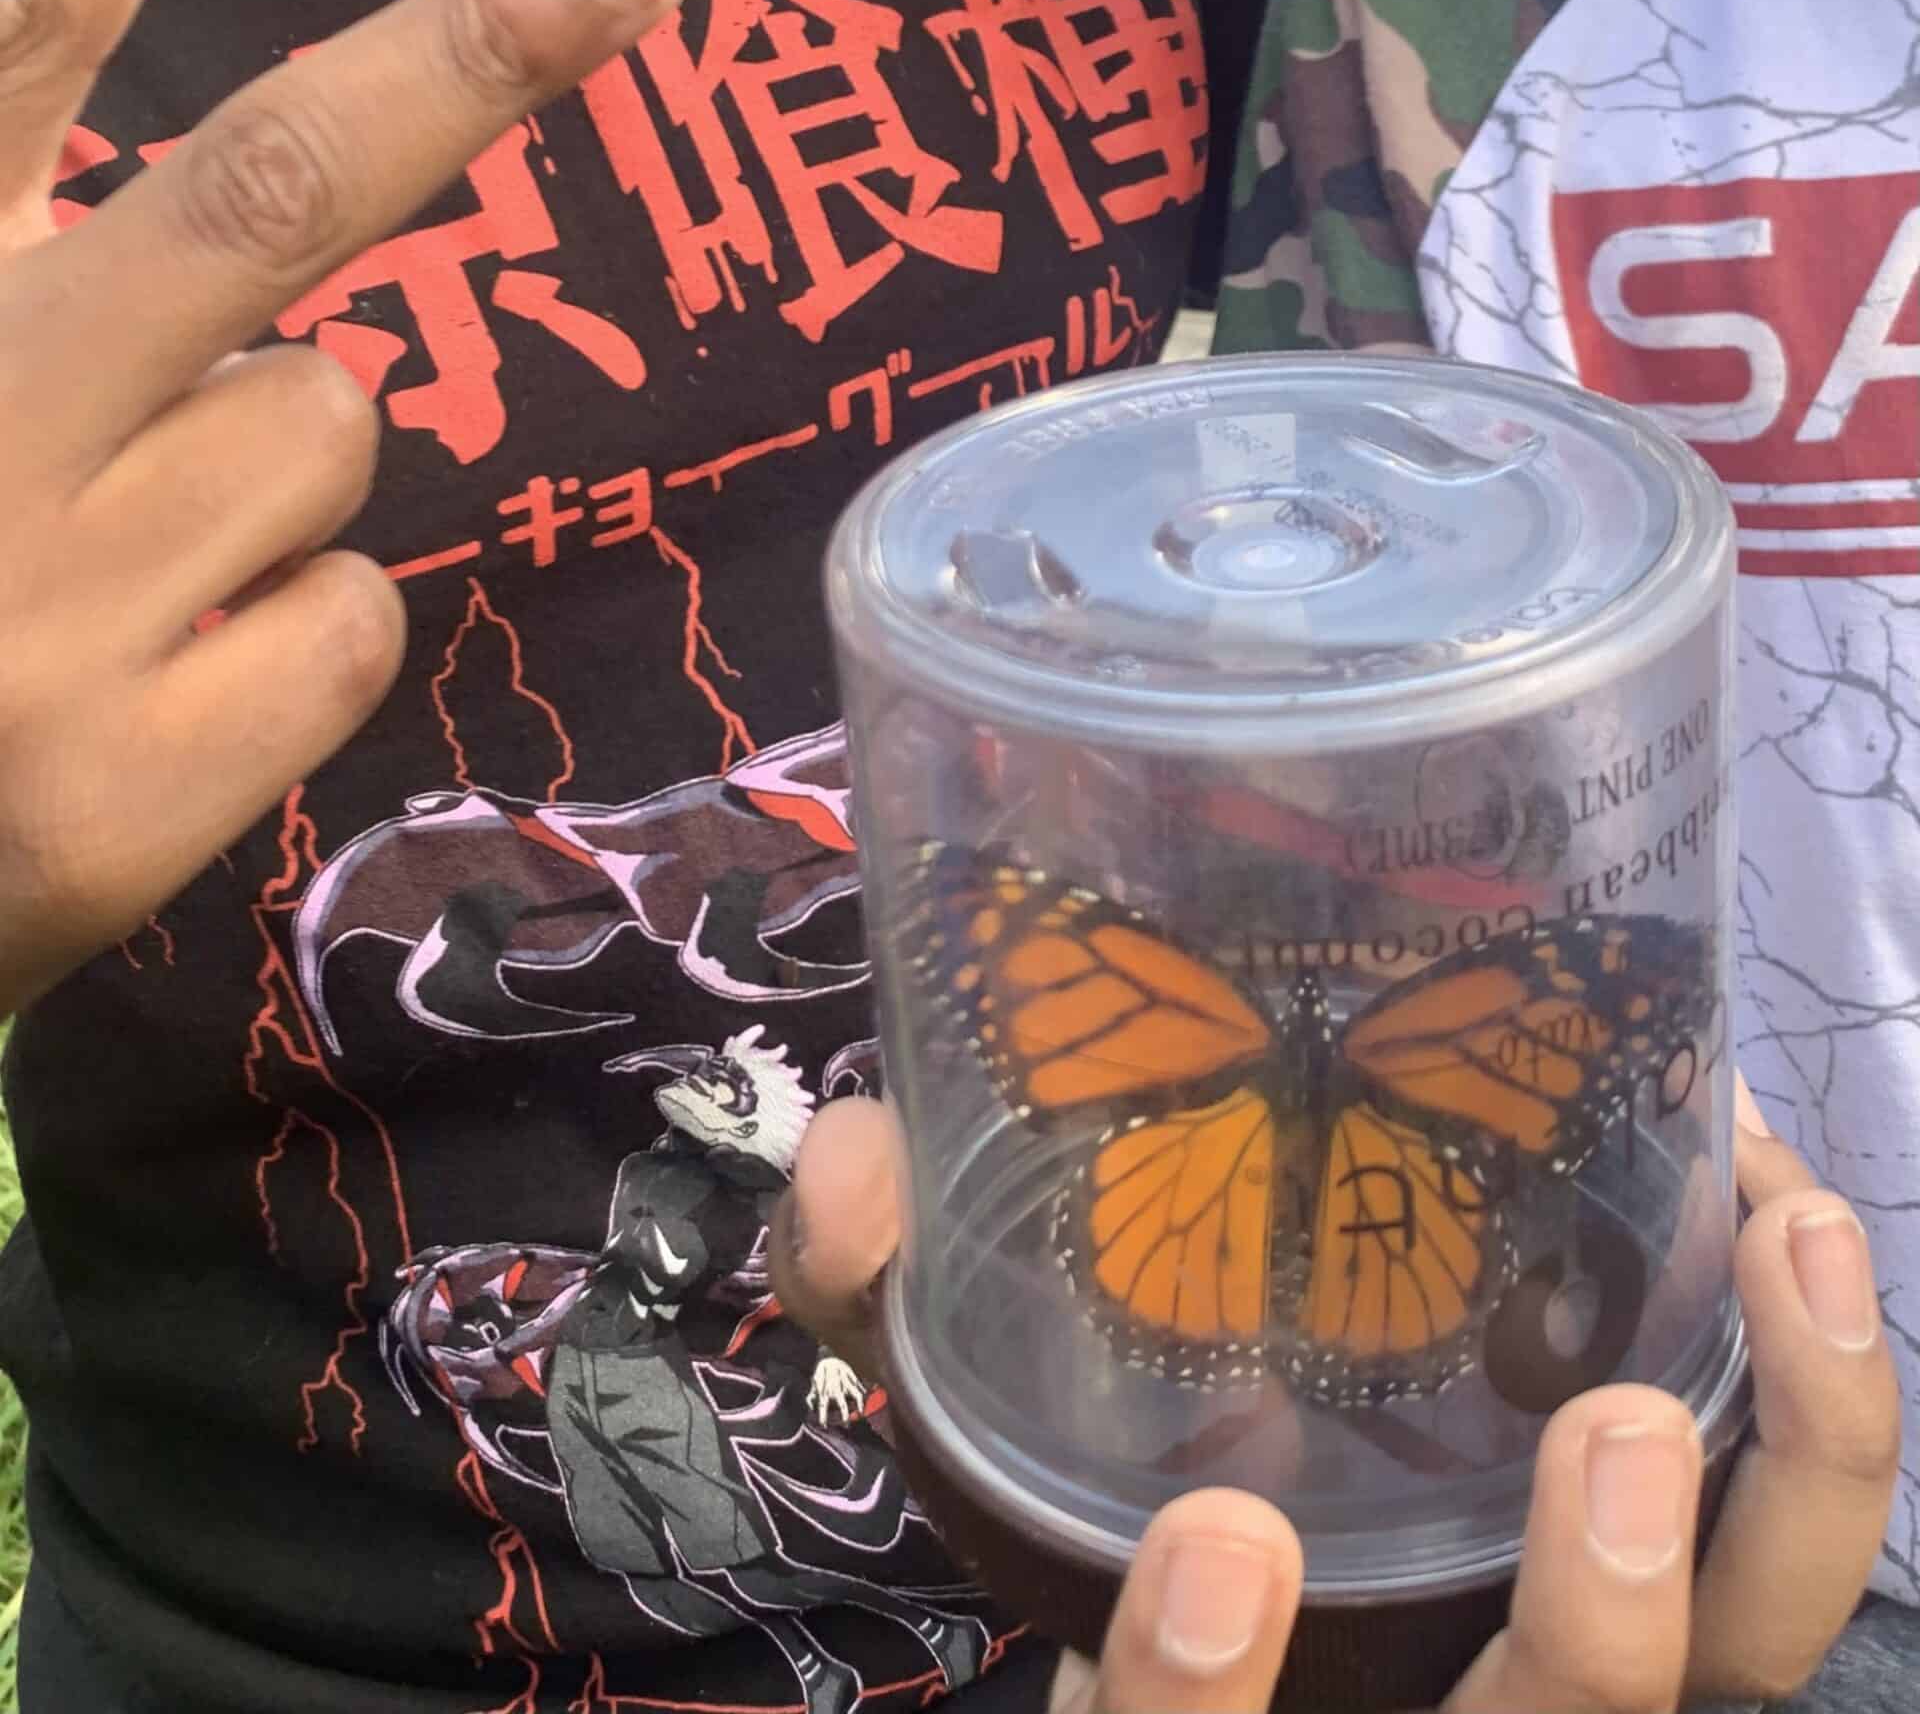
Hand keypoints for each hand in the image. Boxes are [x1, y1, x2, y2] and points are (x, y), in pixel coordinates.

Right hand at [0, 0, 686, 1011]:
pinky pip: (350, 621)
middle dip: (470, 54)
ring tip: (106, 555)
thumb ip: (37, 242)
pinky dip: (290, 633)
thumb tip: (252, 242)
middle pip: (263, 191)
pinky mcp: (115, 801)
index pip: (0, 38)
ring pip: (330, 426)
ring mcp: (36, 626)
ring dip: (266, 457)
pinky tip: (151, 687)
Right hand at [773, 1093, 1898, 1710]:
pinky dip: (1818, 1404)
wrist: (1253, 1559)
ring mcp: (1563, 1676)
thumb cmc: (1108, 1515)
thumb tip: (854, 1150)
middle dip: (1596, 1641)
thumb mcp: (974, 1430)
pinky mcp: (1680, 1597)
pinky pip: (1793, 1555)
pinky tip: (1785, 1221)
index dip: (1197, 1708)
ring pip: (1737, 1675)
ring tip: (1784, 1233)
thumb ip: (887, 1307)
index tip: (1215, 1538)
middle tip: (1619, 1427)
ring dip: (1799, 1470)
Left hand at [808, 1353, 866, 1427]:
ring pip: (855, 1395)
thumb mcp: (813, 1385)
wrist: (827, 1357)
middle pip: (842, 1404)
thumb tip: (810, 1407)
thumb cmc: (820, 1373)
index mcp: (825, 1391)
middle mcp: (836, 1388)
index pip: (823, 1407)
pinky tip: (865, 1397)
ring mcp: (845, 1382)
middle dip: (845, 1415)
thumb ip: (811, 1397)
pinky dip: (863, 1392)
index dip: (823, 1417)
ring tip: (861, 1412)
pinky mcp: (852, 1376)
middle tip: (846, 1424)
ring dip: (859, 1405)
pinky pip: (859, 1385)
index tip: (824, 1425)